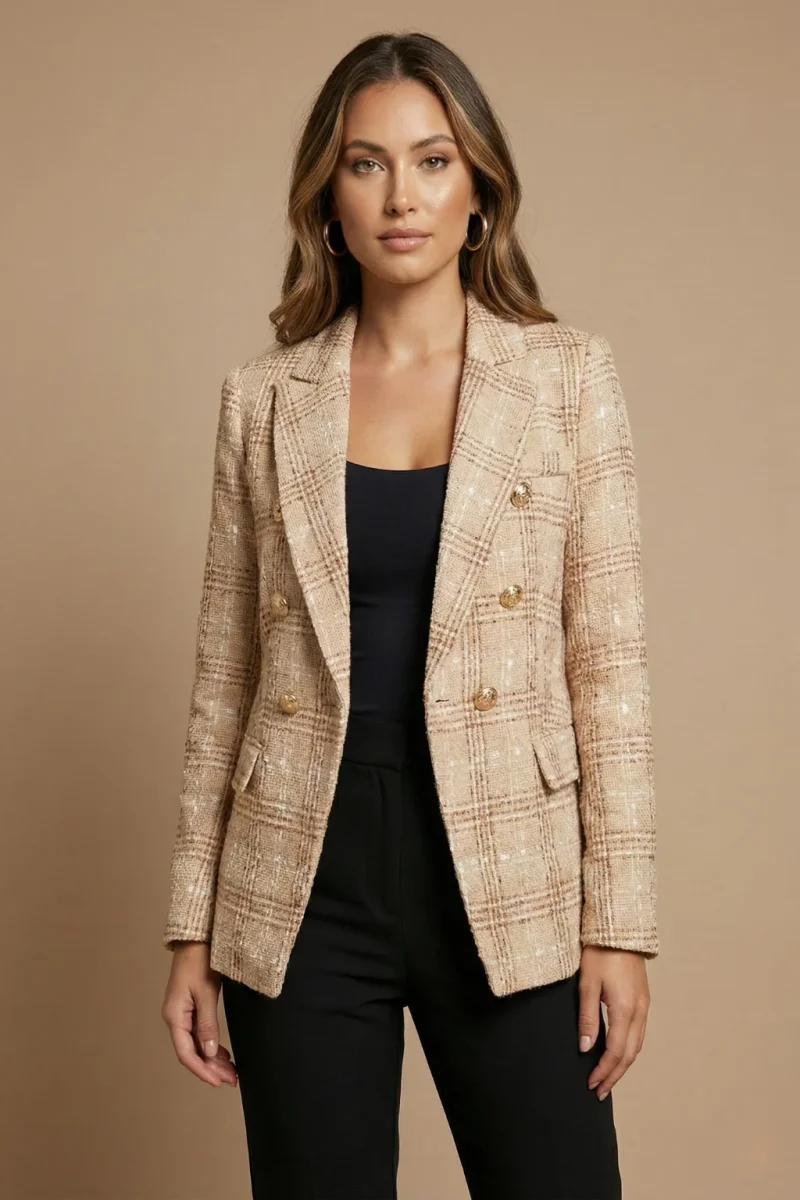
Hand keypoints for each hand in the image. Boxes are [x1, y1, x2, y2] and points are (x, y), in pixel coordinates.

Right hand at [161, 942, 238, 1088]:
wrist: (196, 938)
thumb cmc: (200, 961)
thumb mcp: (206, 993)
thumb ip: (207, 1024)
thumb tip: (209, 1053)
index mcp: (175, 1016)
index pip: (186, 1053)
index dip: (202, 1070)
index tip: (218, 1082)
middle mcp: (175, 1017)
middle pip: (191, 1051)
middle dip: (211, 1068)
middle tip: (232, 1080)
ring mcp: (182, 1013)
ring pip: (196, 1044)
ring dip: (212, 1059)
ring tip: (231, 1071)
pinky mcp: (190, 1007)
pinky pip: (198, 1033)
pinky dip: (210, 1045)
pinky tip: (222, 1053)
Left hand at [577, 946, 649, 1100]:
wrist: (619, 928)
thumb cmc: (599, 952)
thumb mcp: (587, 984)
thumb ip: (587, 1018)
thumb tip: (586, 1049)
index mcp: (625, 1009)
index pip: (616, 1052)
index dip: (604, 1072)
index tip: (591, 1085)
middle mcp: (639, 1011)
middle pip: (630, 1054)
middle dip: (614, 1075)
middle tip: (598, 1091)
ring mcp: (644, 1005)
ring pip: (637, 1045)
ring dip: (623, 1065)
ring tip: (607, 1078)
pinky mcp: (643, 999)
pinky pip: (639, 1033)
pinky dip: (629, 1049)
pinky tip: (619, 1052)